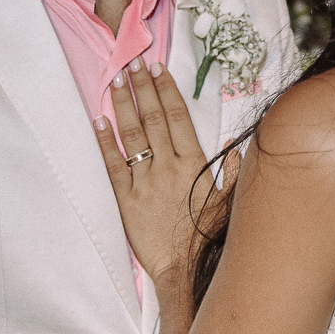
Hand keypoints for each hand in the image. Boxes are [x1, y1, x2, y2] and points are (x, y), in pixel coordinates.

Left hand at [94, 59, 217, 292]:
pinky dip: (106, 143)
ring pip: (133, 136)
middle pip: (153, 119)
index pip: (178, 117)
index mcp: (194, 163)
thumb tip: (236, 142)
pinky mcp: (127, 201)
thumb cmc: (210, 236)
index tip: (158, 69)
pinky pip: (114, 167)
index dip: (166, 90)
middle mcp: (169, 167)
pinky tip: (98, 121)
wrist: (187, 271)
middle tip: (132, 63)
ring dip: (123, 106)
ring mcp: (146, 182)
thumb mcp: (229, 201)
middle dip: (142, 88)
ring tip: (116, 81)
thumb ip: (233, 170)